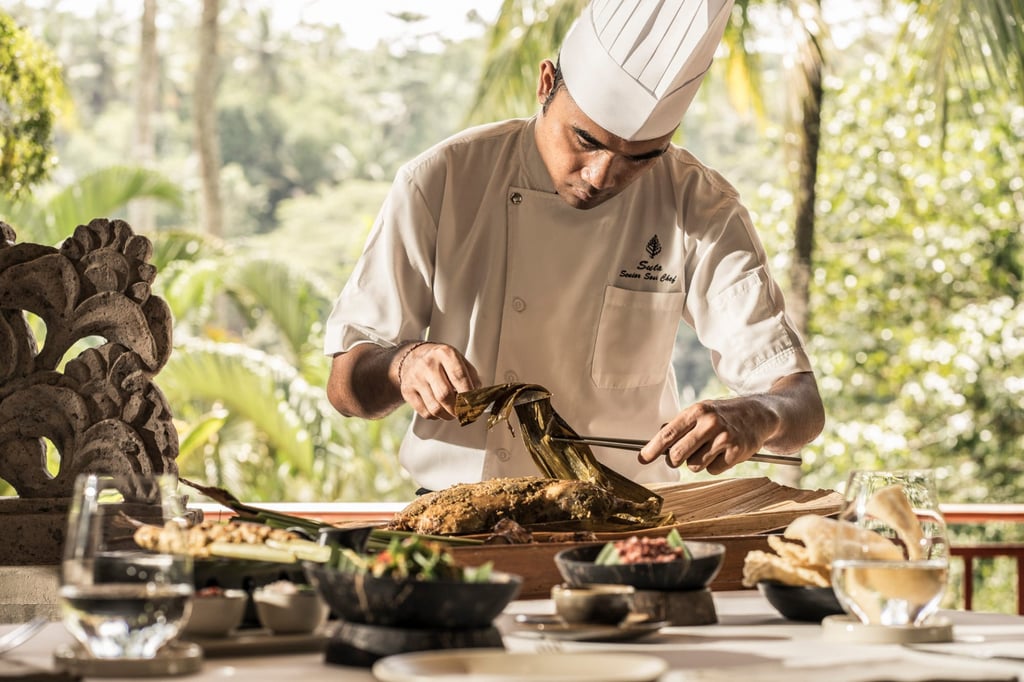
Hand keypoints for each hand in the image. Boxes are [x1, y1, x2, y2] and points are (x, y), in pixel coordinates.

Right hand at [397, 342, 480, 419]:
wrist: (412, 358)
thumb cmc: (440, 361)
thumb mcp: (458, 360)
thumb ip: (472, 377)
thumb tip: (479, 397)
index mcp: (445, 354)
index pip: (459, 377)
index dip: (469, 394)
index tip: (475, 404)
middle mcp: (429, 364)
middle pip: (445, 395)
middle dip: (458, 409)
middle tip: (465, 412)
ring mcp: (416, 378)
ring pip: (435, 408)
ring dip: (448, 415)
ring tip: (453, 412)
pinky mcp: (407, 391)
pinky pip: (425, 413)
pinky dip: (436, 416)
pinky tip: (440, 409)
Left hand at [638, 397, 779, 474]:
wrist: (759, 414)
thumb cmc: (724, 414)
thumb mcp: (702, 411)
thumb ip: (681, 426)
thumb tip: (656, 443)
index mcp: (697, 411)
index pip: (668, 434)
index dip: (652, 449)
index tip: (642, 459)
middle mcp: (709, 423)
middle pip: (677, 454)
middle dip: (674, 460)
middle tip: (678, 458)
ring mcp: (724, 438)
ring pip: (695, 465)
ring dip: (698, 462)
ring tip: (710, 449)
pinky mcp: (737, 452)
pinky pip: (713, 470)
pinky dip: (715, 465)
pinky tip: (724, 453)